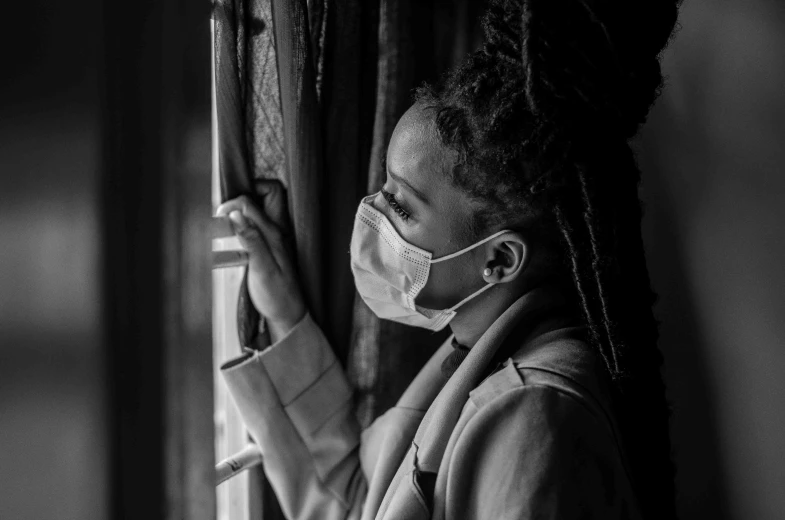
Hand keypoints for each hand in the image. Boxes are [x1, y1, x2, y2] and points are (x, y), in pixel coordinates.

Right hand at [216, 179, 305, 341]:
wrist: (288, 314)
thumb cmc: (276, 295)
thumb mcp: (261, 269)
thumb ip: (251, 240)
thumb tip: (236, 213)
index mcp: (274, 234)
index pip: (251, 202)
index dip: (233, 203)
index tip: (219, 217)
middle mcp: (276, 231)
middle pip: (267, 195)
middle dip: (245, 195)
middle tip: (225, 213)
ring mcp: (274, 238)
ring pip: (262, 209)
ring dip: (244, 210)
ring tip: (225, 224)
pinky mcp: (270, 247)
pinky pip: (258, 225)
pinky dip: (245, 224)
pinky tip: (234, 237)